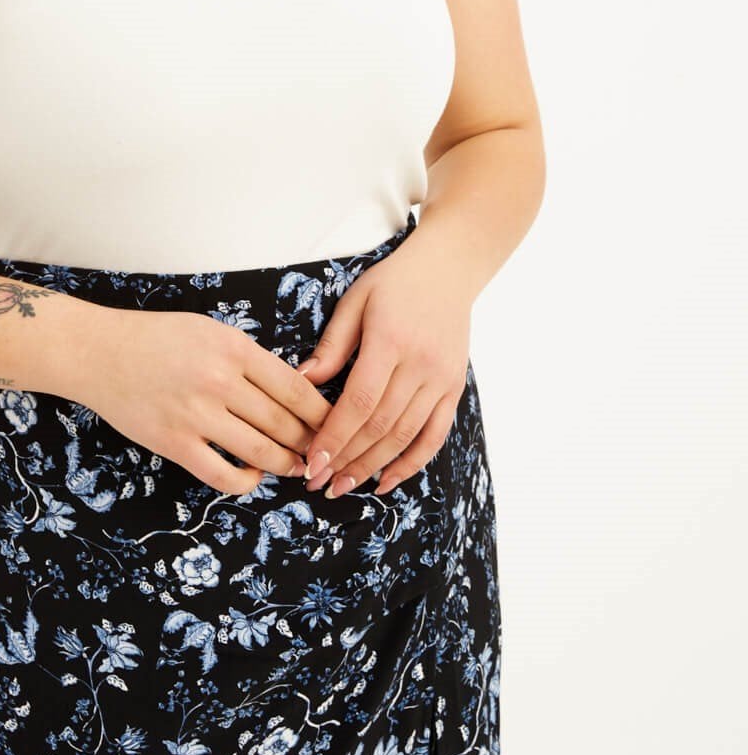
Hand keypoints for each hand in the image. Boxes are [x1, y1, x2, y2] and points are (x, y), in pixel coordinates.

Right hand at [80, 308, 334, 496]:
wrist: (98, 352)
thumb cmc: (155, 337)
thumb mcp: (210, 331)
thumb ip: (247, 358)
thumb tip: (290, 390)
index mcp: (234, 348)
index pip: (296, 389)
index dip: (323, 413)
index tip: (336, 424)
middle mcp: (221, 381)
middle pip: (285, 423)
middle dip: (311, 443)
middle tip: (324, 453)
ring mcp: (197, 415)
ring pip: (262, 451)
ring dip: (287, 464)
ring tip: (297, 468)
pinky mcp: (175, 443)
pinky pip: (224, 475)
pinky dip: (247, 481)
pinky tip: (252, 475)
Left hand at [293, 237, 471, 496]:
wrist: (449, 269)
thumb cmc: (395, 281)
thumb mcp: (355, 301)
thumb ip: (332, 346)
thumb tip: (300, 383)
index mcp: (390, 341)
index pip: (359, 401)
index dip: (335, 436)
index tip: (311, 461)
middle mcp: (420, 365)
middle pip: (380, 425)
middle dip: (346, 459)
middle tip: (317, 482)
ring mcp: (441, 379)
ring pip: (406, 436)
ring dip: (373, 467)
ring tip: (343, 486)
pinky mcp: (454, 388)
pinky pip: (435, 435)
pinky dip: (412, 463)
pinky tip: (387, 481)